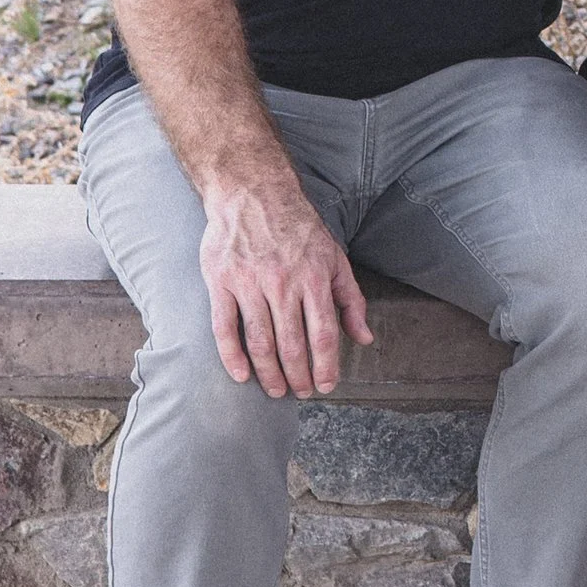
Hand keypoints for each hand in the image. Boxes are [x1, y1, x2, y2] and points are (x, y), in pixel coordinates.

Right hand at [200, 175, 373, 398]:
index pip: (323, 334)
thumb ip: (351, 299)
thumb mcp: (335, 258)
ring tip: (276, 389)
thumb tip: (365, 337)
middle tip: (300, 393)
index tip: (325, 386)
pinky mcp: (221, 282)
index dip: (326, 366)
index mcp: (314, 278)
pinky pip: (225, 328)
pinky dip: (232, 357)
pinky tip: (242, 375)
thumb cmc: (298, 228)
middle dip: (298, 376)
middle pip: (292, 344)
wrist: (253, 192)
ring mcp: (250, 284)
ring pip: (261, 342)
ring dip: (269, 373)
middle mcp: (283, 283)